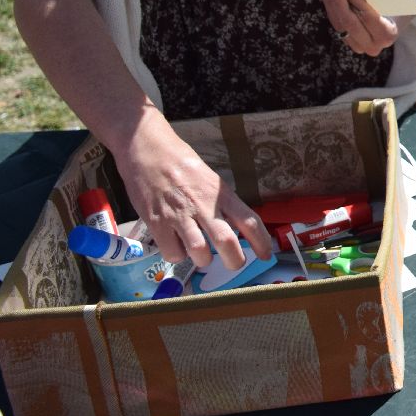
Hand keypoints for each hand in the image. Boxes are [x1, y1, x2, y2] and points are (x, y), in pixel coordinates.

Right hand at [114, 113, 272, 267]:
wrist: (148, 150)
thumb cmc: (181, 165)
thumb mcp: (211, 181)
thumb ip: (222, 204)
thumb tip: (237, 230)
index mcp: (221, 194)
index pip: (249, 220)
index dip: (261, 241)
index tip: (266, 255)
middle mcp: (203, 205)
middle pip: (227, 241)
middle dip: (235, 261)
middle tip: (235, 264)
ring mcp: (179, 215)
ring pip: (200, 252)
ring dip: (203, 260)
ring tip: (202, 255)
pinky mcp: (157, 223)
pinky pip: (173, 253)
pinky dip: (177, 255)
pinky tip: (177, 246)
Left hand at [315, 0, 400, 55]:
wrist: (395, 19)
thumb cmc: (395, 4)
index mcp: (387, 34)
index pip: (368, 16)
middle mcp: (372, 45)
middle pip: (350, 22)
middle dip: (337, 0)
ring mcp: (358, 45)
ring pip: (339, 24)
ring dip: (330, 2)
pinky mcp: (348, 40)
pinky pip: (336, 23)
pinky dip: (331, 7)